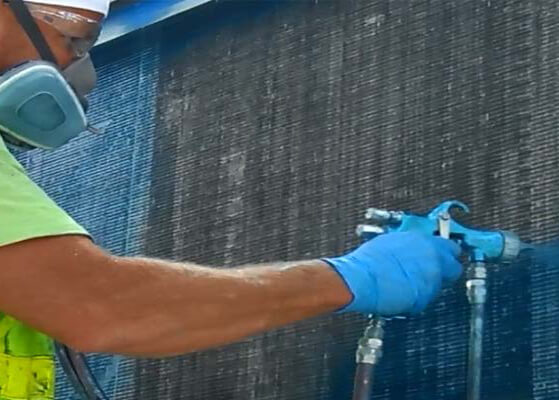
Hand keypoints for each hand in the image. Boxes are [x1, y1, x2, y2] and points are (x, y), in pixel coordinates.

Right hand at [323, 232, 461, 314]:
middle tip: (429, 273)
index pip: (451, 248)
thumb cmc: (369, 260)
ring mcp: (431, 280)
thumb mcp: (392, 242)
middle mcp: (433, 260)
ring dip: (427, 285)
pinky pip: (425, 299)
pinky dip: (417, 297)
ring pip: (439, 286)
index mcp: (425, 241)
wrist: (361, 278)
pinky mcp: (424, 298)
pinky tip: (402, 293)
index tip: (441, 257)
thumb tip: (414, 249)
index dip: (445, 254)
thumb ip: (411, 246)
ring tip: (406, 283)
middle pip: (454, 269)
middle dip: (445, 272)